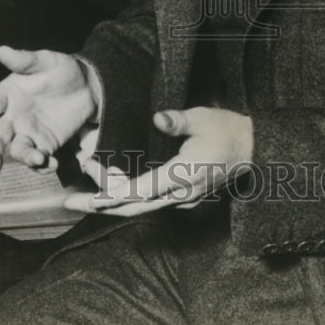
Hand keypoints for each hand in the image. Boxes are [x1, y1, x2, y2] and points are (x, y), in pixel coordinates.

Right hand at [0, 45, 97, 174]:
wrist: (87, 85)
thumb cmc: (60, 70)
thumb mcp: (45, 61)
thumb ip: (24, 60)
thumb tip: (1, 50)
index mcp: (7, 95)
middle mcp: (13, 117)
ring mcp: (28, 133)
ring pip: (17, 150)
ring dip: (24, 157)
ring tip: (38, 158)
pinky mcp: (45, 144)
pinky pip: (39, 158)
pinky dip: (43, 165)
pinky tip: (51, 164)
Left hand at [64, 106, 252, 215]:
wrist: (253, 149)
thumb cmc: (227, 130)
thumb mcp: (203, 118)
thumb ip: (178, 121)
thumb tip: (158, 118)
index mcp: (182, 175)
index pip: (141, 191)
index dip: (113, 196)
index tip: (90, 199)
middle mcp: (181, 193)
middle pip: (134, 206)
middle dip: (101, 205)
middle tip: (70, 203)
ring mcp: (184, 198)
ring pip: (142, 205)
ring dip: (114, 198)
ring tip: (87, 185)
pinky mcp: (186, 196)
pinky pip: (153, 201)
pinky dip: (131, 196)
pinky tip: (115, 185)